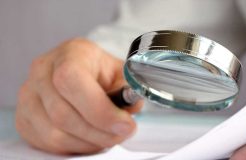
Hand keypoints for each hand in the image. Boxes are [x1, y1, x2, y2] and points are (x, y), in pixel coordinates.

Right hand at [16, 38, 142, 153]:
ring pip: (54, 134)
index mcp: (70, 53)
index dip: (99, 110)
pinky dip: (73, 147)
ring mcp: (28, 95)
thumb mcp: (121, 74)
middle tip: (122, 134)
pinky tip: (90, 139)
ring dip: (88, 143)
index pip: (71, 80)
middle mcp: (42, 71)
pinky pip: (46, 143)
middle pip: (63, 113)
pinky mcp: (24, 117)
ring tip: (108, 137)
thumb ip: (127, 91)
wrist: (82, 72)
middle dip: (99, 132)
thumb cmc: (101, 73)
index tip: (125, 124)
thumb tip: (127, 114)